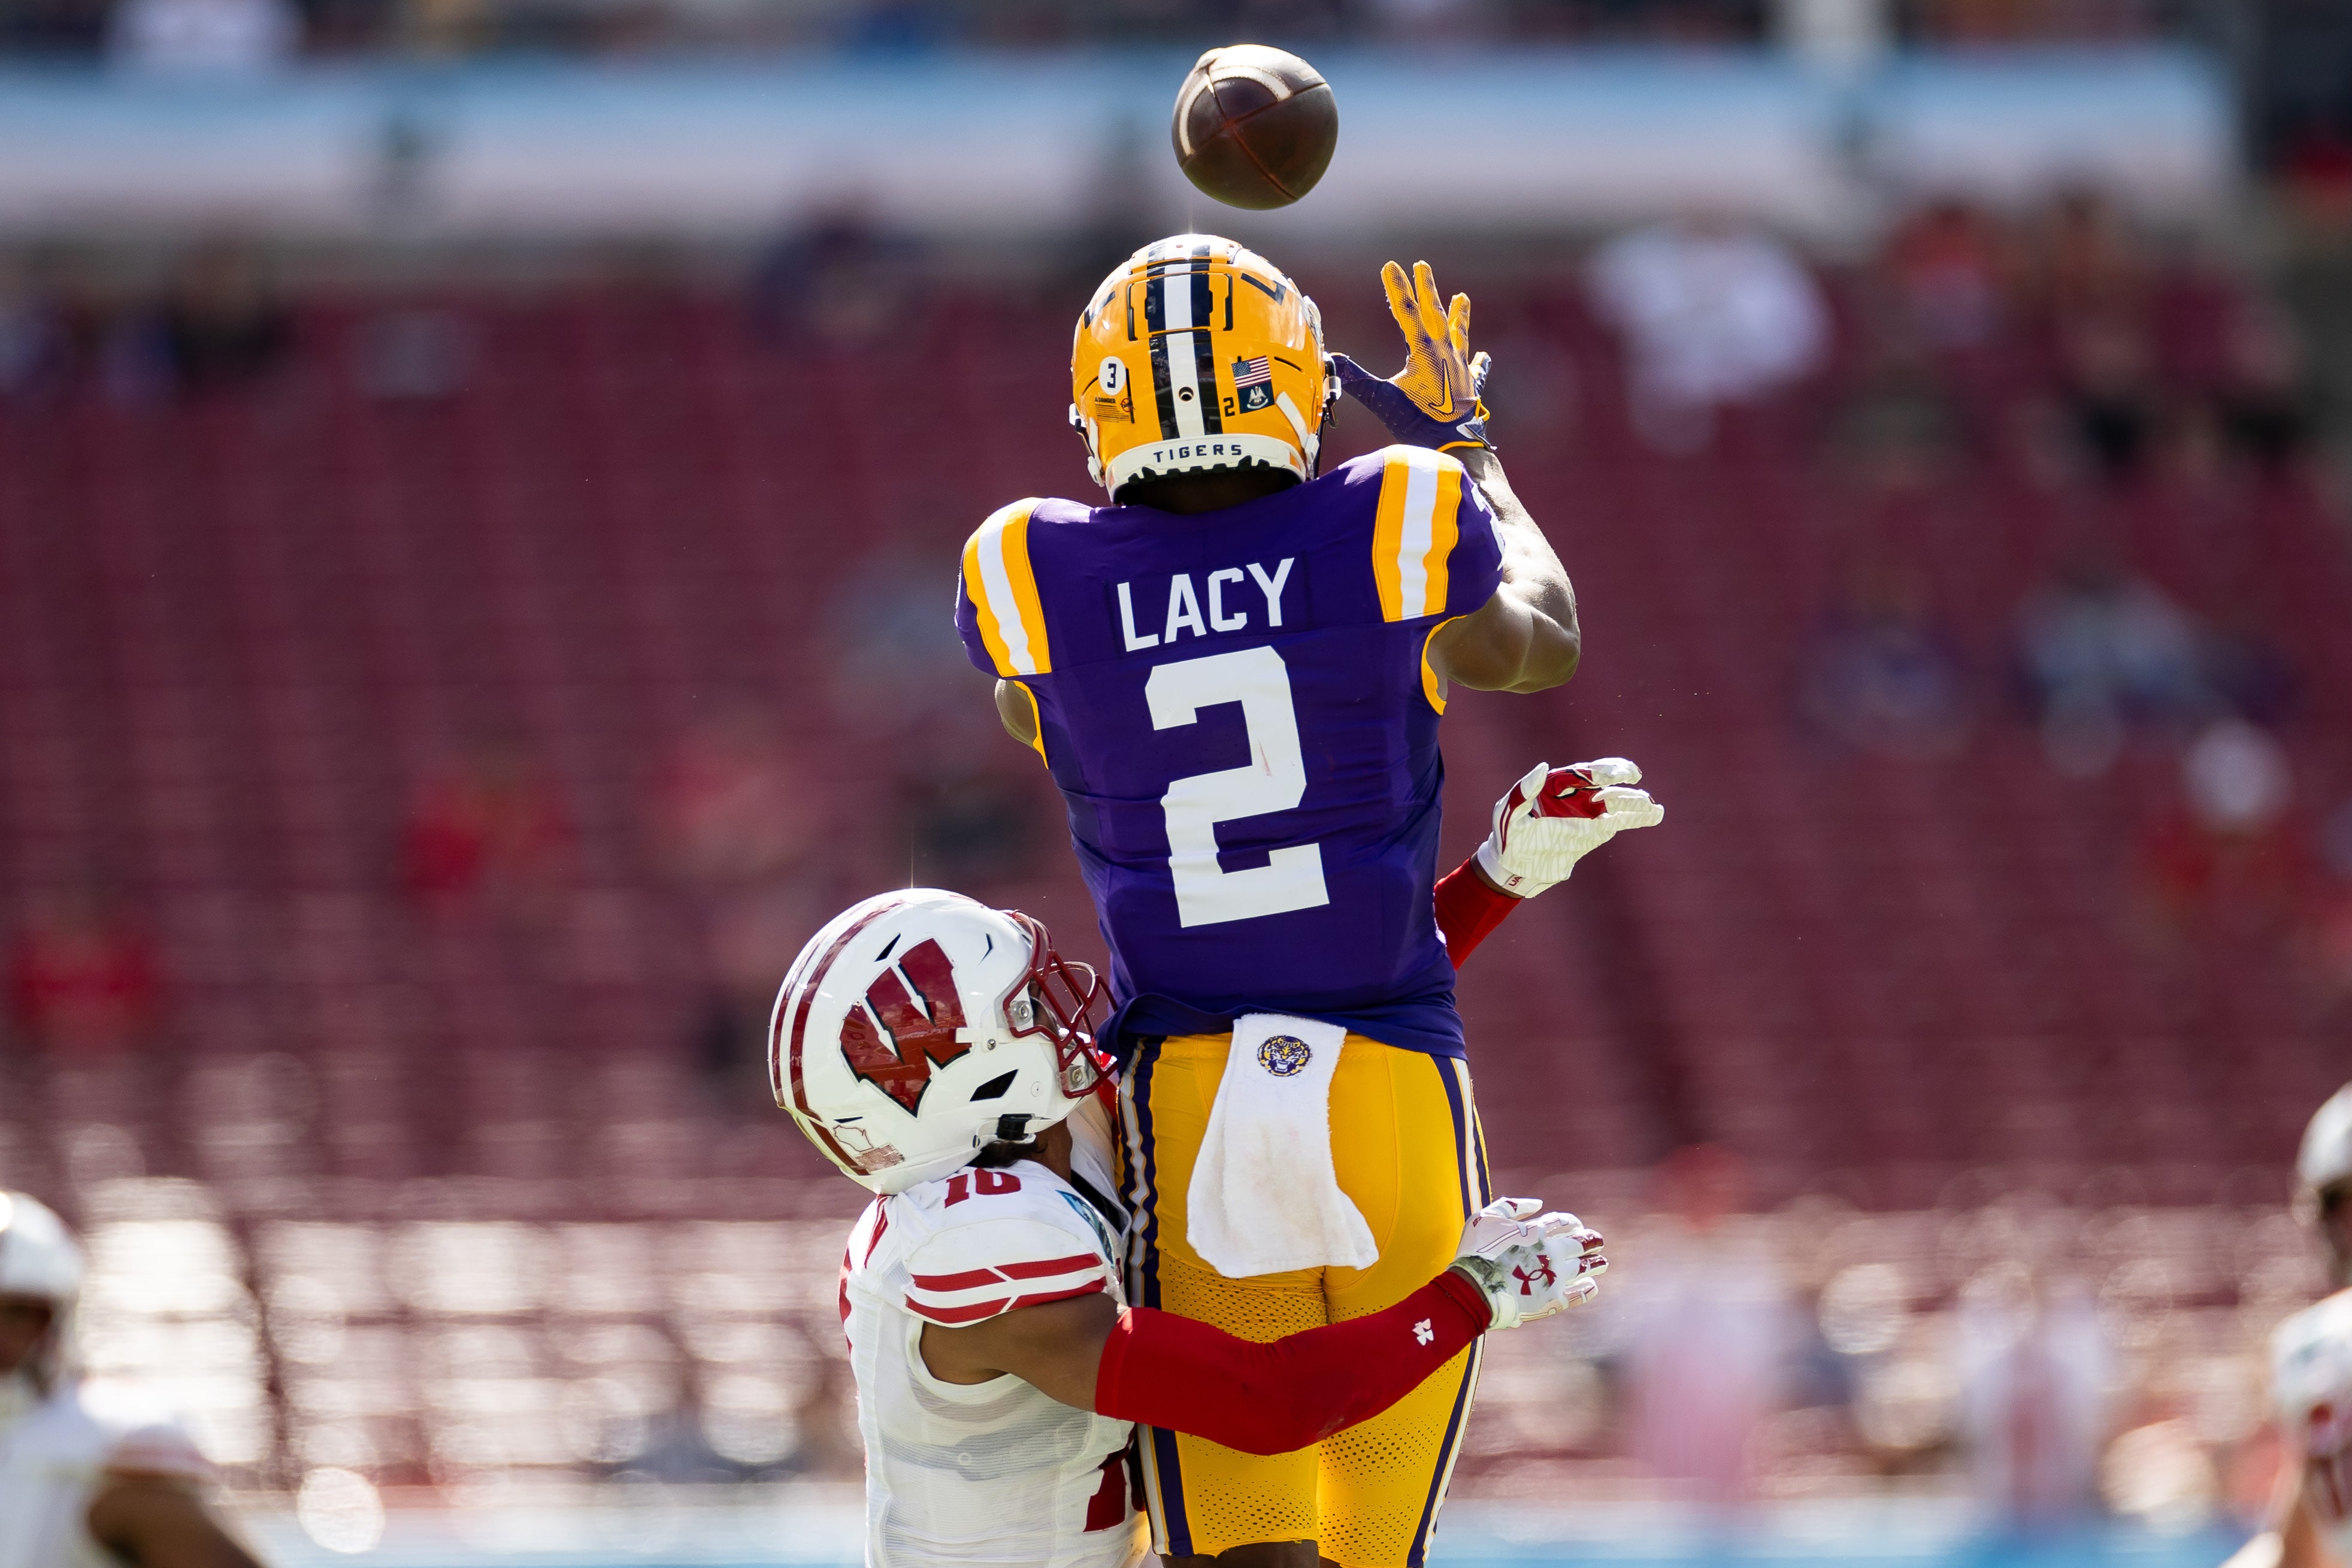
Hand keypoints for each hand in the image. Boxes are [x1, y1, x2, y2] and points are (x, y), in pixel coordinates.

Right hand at [1330, 260, 1492, 450]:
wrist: (1455, 444)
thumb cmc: (1418, 422)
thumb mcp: (1383, 398)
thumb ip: (1357, 379)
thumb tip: (1331, 361)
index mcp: (1424, 350)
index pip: (1407, 311)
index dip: (1397, 288)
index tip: (1391, 265)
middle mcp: (1445, 353)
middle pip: (1434, 313)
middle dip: (1426, 288)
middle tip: (1422, 265)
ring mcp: (1461, 369)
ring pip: (1459, 334)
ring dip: (1459, 315)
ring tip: (1463, 297)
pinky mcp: (1470, 387)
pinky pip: (1476, 370)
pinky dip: (1479, 362)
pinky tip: (1484, 356)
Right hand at [1447, 1196, 1604, 1329]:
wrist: (1474, 1289)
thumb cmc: (1476, 1251)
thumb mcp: (1487, 1217)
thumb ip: (1511, 1206)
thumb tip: (1538, 1203)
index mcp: (1537, 1231)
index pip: (1563, 1223)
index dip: (1572, 1223)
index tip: (1578, 1225)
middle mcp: (1551, 1252)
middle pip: (1578, 1244)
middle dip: (1589, 1241)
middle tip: (1599, 1242)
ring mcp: (1554, 1277)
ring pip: (1581, 1268)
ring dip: (1594, 1264)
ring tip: (1603, 1263)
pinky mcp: (1552, 1300)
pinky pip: (1575, 1295)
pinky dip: (1585, 1290)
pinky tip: (1592, 1287)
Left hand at [1476, 759, 1662, 897]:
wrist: (1515, 867)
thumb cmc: (1508, 836)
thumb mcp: (1508, 813)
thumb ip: (1524, 791)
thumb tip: (1544, 766)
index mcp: (1556, 785)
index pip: (1582, 772)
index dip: (1600, 769)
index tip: (1612, 774)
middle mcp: (1575, 795)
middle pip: (1604, 780)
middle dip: (1621, 776)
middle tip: (1634, 777)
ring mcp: (1588, 813)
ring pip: (1616, 801)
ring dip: (1635, 801)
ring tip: (1652, 806)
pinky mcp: (1594, 833)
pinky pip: (1619, 822)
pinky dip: (1637, 818)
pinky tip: (1655, 814)